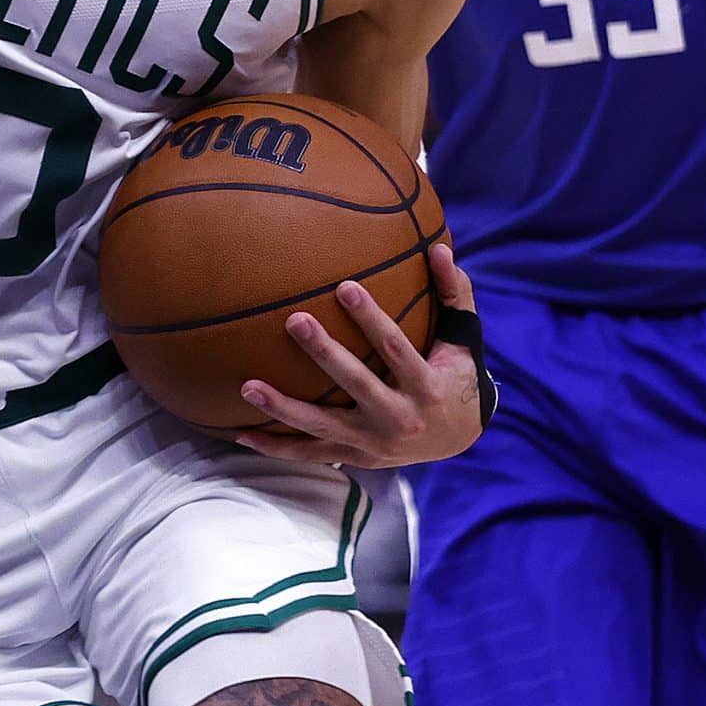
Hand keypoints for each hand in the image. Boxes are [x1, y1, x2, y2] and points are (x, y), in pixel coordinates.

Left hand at [233, 243, 483, 469]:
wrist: (459, 439)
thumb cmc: (455, 376)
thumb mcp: (464, 340)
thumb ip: (454, 295)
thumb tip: (439, 249)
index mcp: (427, 387)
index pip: (396, 347)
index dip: (372, 319)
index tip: (345, 286)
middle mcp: (400, 419)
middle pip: (356, 383)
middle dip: (324, 352)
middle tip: (294, 320)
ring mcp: (375, 443)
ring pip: (323, 425)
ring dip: (283, 408)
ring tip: (247, 387)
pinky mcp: (357, 456)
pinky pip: (311, 453)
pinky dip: (277, 447)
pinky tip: (241, 432)